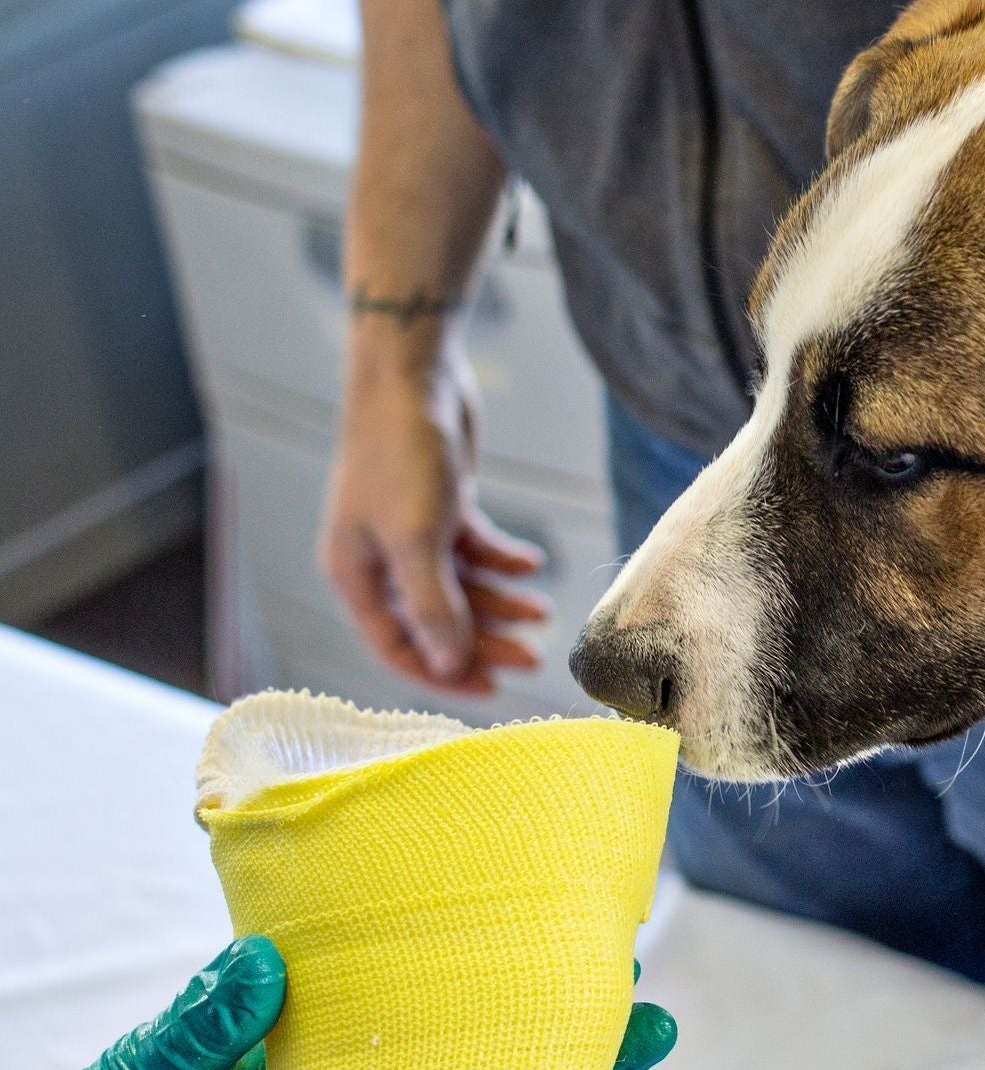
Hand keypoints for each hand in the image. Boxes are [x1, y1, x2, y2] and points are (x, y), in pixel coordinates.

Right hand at [320, 349, 548, 694]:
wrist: (412, 378)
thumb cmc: (400, 455)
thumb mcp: (418, 539)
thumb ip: (435, 605)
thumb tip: (449, 664)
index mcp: (357, 575)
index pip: (398, 647)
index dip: (442, 673)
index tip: (491, 691)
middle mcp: (380, 560)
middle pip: (436, 621)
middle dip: (484, 641)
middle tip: (534, 658)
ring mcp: (410, 534)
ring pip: (461, 587)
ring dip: (500, 602)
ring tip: (543, 610)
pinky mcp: (440, 507)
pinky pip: (475, 550)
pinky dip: (503, 560)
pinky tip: (532, 564)